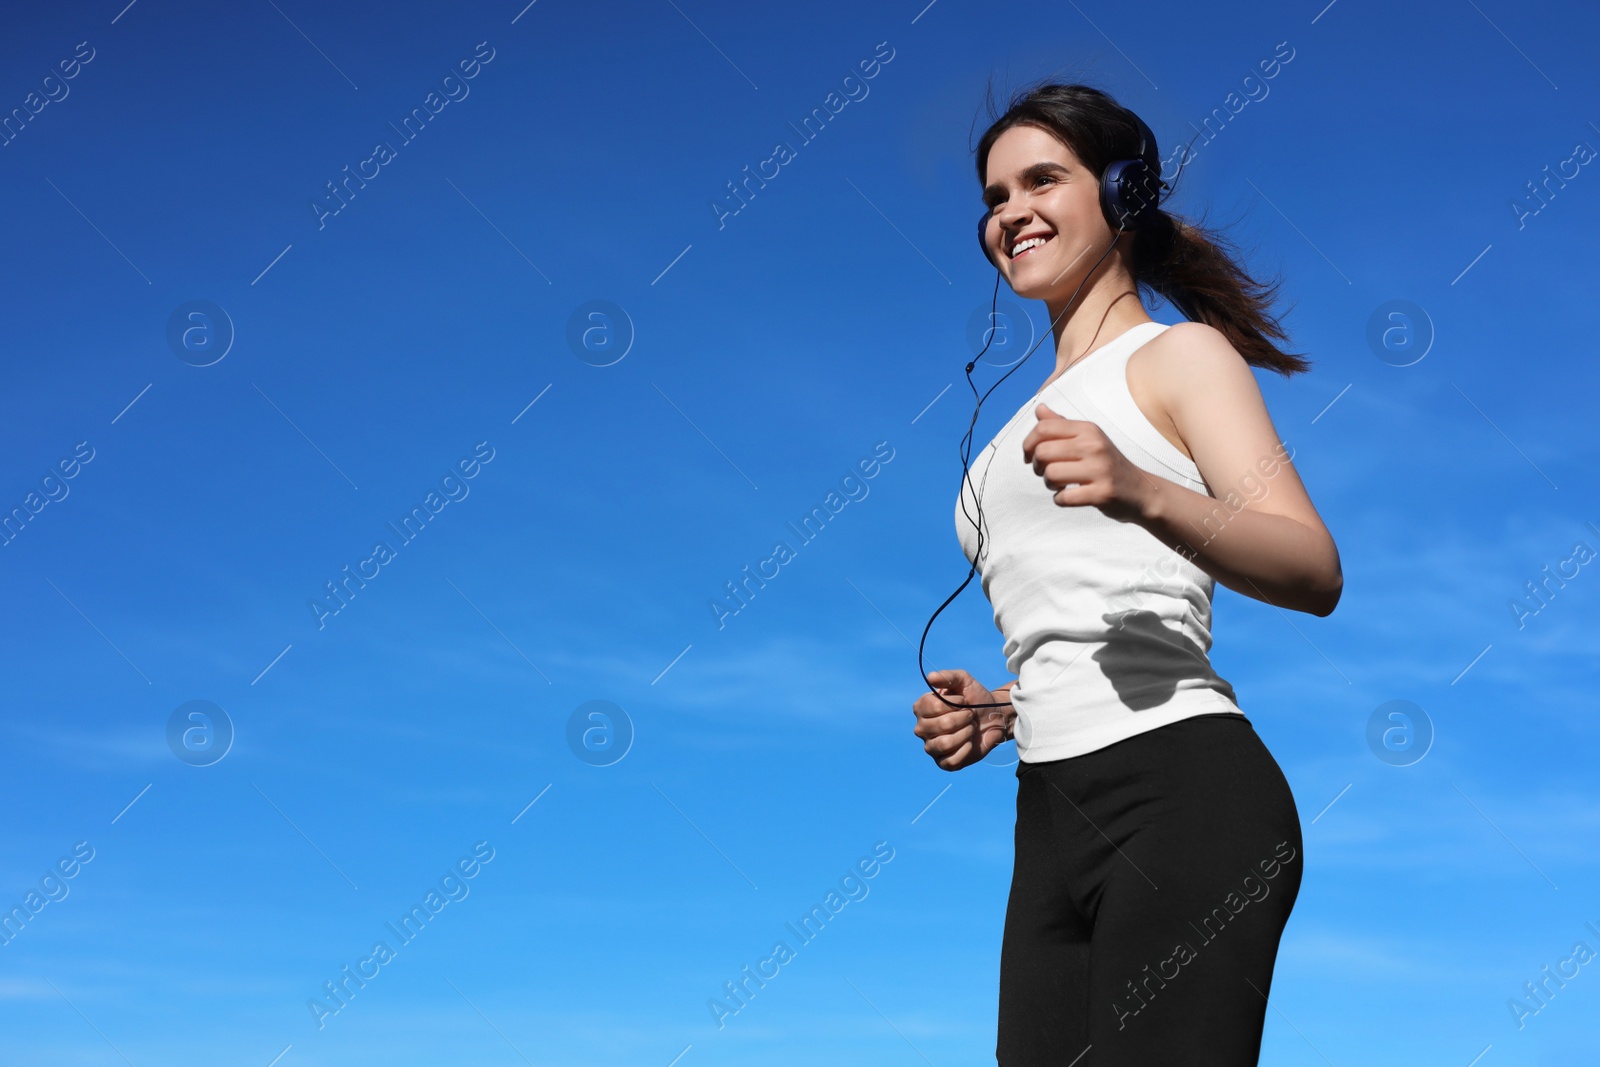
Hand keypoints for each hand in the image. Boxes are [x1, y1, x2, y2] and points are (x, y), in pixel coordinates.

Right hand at [912, 670, 1012, 771]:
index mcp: (921, 708)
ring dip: (964, 734)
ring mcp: (931, 747)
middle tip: (970, 715)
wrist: (993, 717)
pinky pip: (950, 761)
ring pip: (943, 744)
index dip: (953, 703)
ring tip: (971, 728)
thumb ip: (947, 676)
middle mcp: (922, 728)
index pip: (932, 706)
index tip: (963, 701)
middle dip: (962, 718)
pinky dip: (965, 750)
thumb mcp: (964, 681)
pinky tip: (970, 742)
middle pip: (939, 725)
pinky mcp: (944, 763)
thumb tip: (930, 677)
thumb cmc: (975, 698)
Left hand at [1020, 403, 1156, 522]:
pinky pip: (1063, 498)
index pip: (1043, 428)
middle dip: (1036, 465)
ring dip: (1048, 484)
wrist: (1141, 491)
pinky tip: (1068, 496)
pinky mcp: (1102, 493)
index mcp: (1089, 429)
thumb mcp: (1089, 439)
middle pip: (1042, 451)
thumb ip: (1062, 425)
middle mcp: (1095, 446)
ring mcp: (1100, 470)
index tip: (1029, 456)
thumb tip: (1039, 409)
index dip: (1028, 444)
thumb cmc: (1107, 464)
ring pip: (1050, 474)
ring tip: (1058, 485)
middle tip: (1045, 472)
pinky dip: (1060, 500)